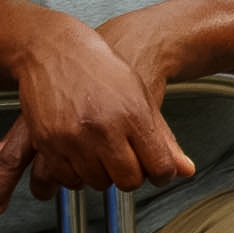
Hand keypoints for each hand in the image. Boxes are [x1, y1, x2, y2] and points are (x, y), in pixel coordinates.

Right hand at [0, 21, 193, 213]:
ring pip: (96, 183)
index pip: (159, 166)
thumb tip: (186, 171)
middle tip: (128, 161)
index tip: (159, 171)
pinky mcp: (47, 143)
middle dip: (131, 175)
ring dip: (102, 174)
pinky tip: (80, 154)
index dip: (162, 173)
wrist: (55, 49)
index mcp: (132, 115)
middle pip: (128, 180)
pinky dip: (75, 173)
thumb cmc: (100, 69)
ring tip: (102, 152)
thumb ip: (162, 137)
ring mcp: (73, 138)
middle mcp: (103, 129)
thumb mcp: (140, 96)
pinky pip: (65, 177)